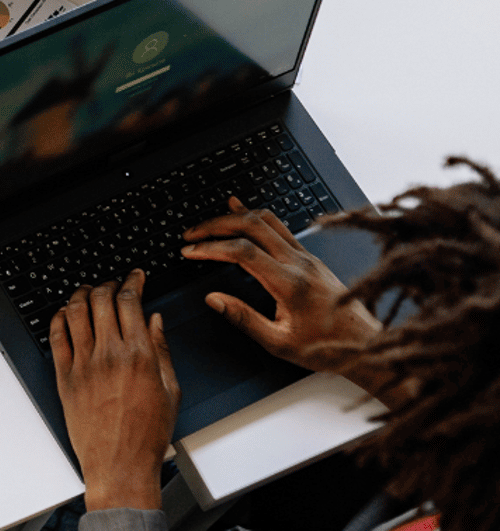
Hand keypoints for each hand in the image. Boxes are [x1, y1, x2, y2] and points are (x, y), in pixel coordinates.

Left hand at [50, 271, 178, 511]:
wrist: (120, 464)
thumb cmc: (147, 434)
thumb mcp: (170, 389)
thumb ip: (161, 350)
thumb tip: (154, 320)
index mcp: (139, 355)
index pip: (130, 302)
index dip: (132, 281)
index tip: (134, 276)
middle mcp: (109, 355)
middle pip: (101, 300)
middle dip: (108, 284)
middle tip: (112, 282)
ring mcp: (83, 364)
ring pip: (76, 312)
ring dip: (81, 294)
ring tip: (87, 290)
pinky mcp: (64, 377)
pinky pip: (56, 337)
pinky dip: (60, 318)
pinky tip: (66, 313)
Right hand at [181, 198, 389, 394]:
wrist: (366, 345)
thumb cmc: (326, 347)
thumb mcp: (279, 343)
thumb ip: (243, 319)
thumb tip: (213, 299)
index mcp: (290, 283)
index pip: (242, 252)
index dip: (211, 248)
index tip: (190, 252)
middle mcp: (300, 263)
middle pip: (252, 226)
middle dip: (216, 225)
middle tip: (192, 234)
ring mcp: (307, 257)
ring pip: (267, 220)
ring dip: (234, 217)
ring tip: (209, 223)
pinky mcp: (310, 257)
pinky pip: (279, 227)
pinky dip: (255, 217)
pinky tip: (242, 210)